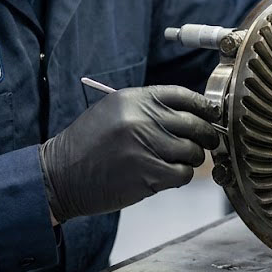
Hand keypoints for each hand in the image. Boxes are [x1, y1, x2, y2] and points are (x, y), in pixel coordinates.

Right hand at [39, 86, 219, 222]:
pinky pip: (182, 173)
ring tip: (179, 160)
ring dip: (192, 157)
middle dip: (206, 134)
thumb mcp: (113, 111)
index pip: (183, 95)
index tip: (211, 114)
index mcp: (133, 99)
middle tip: (205, 141)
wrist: (60, 174)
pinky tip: (168, 174)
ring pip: (192, 151)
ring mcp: (146, 147)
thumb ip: (147, 108)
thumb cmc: (87, 144)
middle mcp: (142, 119)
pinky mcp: (148, 175)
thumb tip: (189, 113)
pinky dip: (180, 175)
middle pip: (194, 123)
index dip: (203, 106)